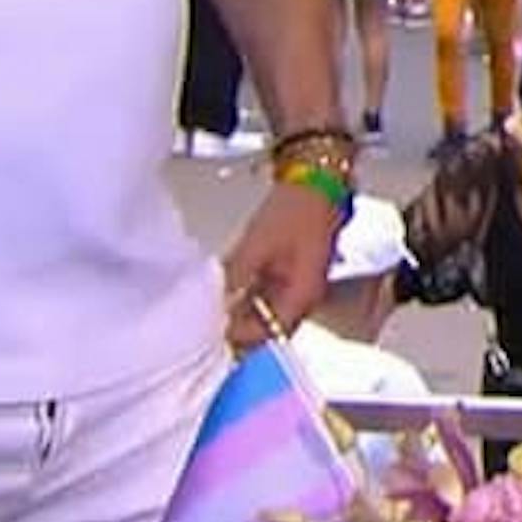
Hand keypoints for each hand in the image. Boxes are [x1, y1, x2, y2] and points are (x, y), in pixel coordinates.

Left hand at [223, 182, 345, 349]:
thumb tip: (210, 300)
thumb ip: (234, 277)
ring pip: (265, 314)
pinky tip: (224, 294)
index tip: (210, 334)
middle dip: (237, 329)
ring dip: (239, 315)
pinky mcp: (288, 274)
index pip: (268, 335)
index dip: (238, 338)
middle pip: (268, 329)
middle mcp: (303, 298)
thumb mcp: (257, 245)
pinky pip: (265, 297)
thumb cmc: (295, 211)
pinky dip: (244, 299)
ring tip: (210, 311)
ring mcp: (297, 287)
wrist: (315, 183)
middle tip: (205, 326)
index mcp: (301, 296)